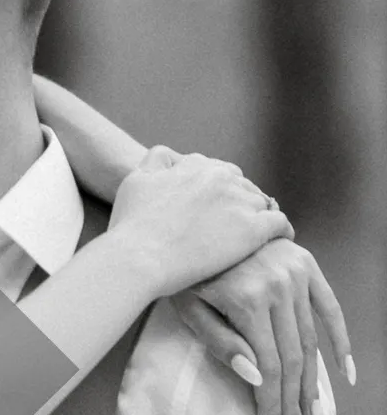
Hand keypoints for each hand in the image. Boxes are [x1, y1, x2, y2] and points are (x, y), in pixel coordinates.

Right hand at [110, 147, 292, 297]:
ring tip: (256, 234)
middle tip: (232, 224)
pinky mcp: (253, 231)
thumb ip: (155, 161)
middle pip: (243, 185)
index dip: (218, 190)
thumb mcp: (135, 180)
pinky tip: (280, 238)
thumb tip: (172, 156)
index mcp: (197, 166)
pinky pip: (280, 223)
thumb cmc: (132, 226)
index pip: (219, 171)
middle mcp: (222, 178)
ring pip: (261, 202)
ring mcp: (239, 203)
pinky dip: (282, 229)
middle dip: (239, 200)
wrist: (139, 258)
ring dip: (258, 215)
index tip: (214, 208)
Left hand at [171, 239, 354, 414]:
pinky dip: (340, 342)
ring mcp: (297, 274)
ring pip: (311, 341)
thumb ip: (221, 343)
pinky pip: (330, 309)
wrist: (198, 225)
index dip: (272, 404)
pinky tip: (345, 375)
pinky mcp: (308, 266)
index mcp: (248, 300)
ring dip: (314, 384)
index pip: (269, 367)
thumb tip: (259, 377)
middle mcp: (279, 287)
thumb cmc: (186, 275)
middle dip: (293, 404)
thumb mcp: (190, 310)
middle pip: (293, 360)